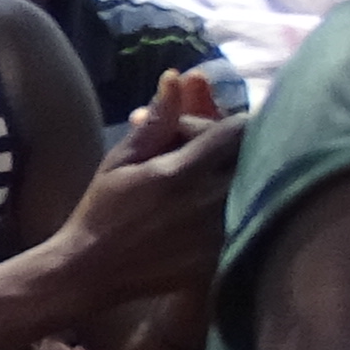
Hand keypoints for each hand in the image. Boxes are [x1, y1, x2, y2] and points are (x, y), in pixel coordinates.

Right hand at [40, 98, 246, 320]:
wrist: (91, 272)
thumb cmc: (101, 211)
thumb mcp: (119, 161)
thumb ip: (156, 123)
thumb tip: (176, 77)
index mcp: (181, 171)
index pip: (236, 129)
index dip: (227, 124)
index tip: (214, 132)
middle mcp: (209, 200)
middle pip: (255, 157)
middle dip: (240, 151)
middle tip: (217, 158)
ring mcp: (220, 232)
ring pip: (259, 190)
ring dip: (244, 180)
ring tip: (217, 185)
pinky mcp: (224, 256)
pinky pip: (253, 224)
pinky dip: (244, 212)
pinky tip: (217, 215)